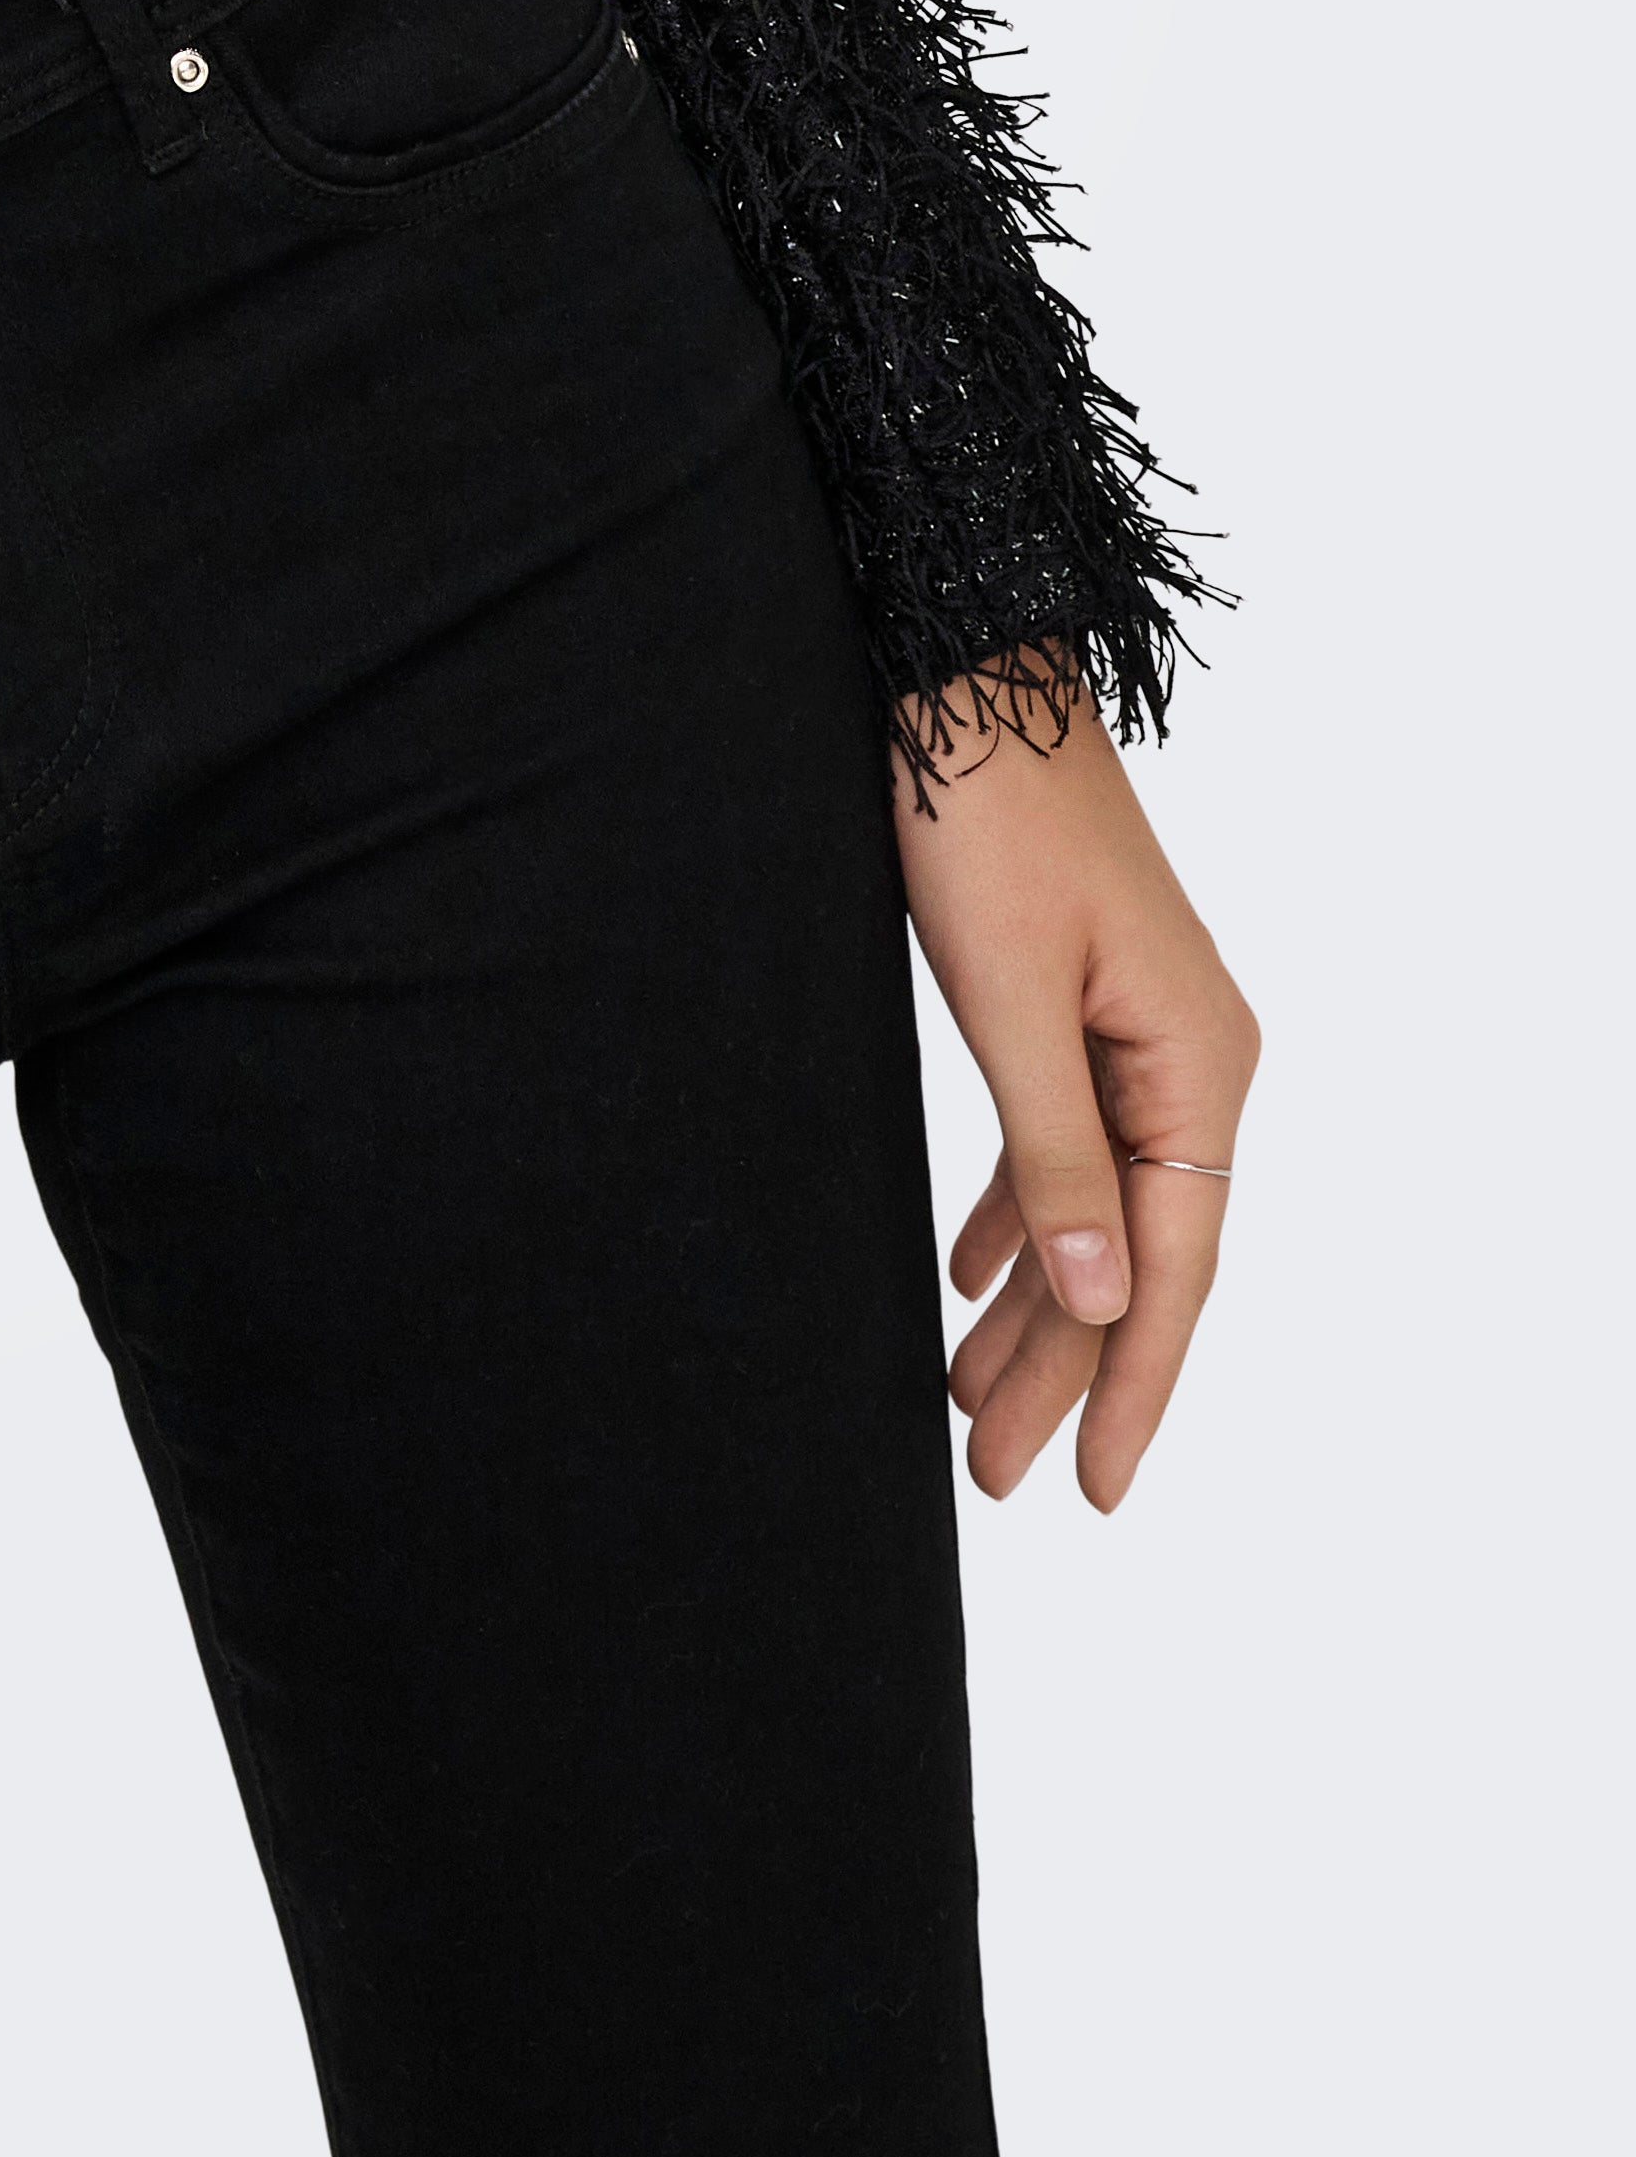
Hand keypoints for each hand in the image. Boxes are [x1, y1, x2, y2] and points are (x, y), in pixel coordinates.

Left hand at [895, 694, 1257, 1510]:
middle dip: (1065, 1367)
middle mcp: (1189, 1055)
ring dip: (1034, 1302)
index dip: (1130, 1383)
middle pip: (1132, 1251)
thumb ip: (1055, 1154)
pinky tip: (971, 1273)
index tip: (1092, 1487)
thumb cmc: (982, 815)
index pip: (1174, 1268)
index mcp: (1199, 1063)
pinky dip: (1016, 1212)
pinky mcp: (1079, 998)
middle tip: (995, 1475)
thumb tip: (1100, 1298)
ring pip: (1092, 1205)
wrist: (957, 669)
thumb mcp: (1008, 999)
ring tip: (970, 1400)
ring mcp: (1136, 1028)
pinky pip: (1061, 1141)